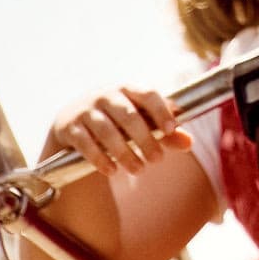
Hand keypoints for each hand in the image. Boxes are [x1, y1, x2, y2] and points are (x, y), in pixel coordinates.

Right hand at [51, 85, 190, 175]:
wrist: (72, 124)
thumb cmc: (116, 121)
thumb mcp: (140, 122)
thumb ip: (165, 132)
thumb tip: (189, 143)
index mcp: (127, 88)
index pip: (147, 93)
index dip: (161, 110)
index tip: (172, 129)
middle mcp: (105, 95)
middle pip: (128, 115)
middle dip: (145, 139)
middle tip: (157, 160)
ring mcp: (85, 110)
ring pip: (107, 131)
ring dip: (124, 152)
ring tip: (138, 169)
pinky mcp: (69, 127)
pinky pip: (85, 143)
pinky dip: (100, 158)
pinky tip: (112, 171)